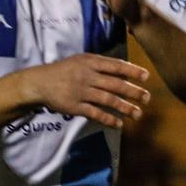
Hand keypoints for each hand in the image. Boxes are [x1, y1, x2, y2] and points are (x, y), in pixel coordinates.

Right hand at [22, 52, 150, 128]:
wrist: (38, 83)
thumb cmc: (63, 71)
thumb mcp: (80, 61)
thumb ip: (100, 64)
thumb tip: (125, 71)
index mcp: (90, 63)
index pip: (116, 66)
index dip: (133, 71)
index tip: (146, 77)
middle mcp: (87, 76)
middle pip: (116, 84)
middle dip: (134, 92)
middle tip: (147, 98)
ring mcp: (81, 92)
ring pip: (108, 100)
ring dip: (125, 107)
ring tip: (138, 114)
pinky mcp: (74, 106)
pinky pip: (95, 113)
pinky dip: (108, 119)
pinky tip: (118, 124)